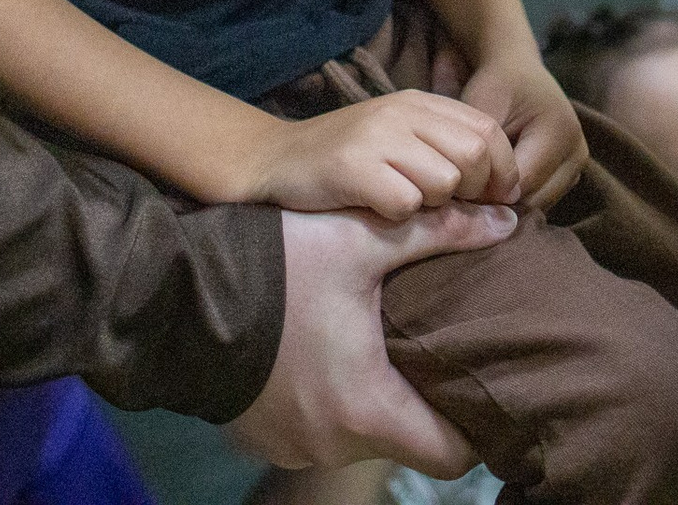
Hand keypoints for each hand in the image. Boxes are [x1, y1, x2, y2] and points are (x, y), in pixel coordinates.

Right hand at [226, 204, 517, 476]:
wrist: (170, 292)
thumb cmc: (273, 266)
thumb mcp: (360, 238)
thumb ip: (439, 232)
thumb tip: (506, 222)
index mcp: (367, 411)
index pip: (452, 455)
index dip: (473, 422)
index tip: (477, 382)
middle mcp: (331, 446)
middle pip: (405, 443)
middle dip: (423, 405)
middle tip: (434, 354)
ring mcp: (290, 448)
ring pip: (358, 438)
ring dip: (372, 402)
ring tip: (380, 348)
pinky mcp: (260, 439)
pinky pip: (314, 432)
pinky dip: (328, 403)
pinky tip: (327, 356)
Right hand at [245, 90, 521, 219]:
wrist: (273, 161)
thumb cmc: (347, 162)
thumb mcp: (399, 141)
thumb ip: (448, 154)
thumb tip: (510, 200)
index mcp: (417, 103)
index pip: (488, 130)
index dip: (501, 170)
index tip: (493, 199)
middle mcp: (400, 113)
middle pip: (473, 156)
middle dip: (472, 192)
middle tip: (446, 207)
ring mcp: (375, 138)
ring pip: (444, 183)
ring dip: (432, 205)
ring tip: (402, 203)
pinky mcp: (352, 168)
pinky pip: (405, 205)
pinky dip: (398, 217)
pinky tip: (375, 209)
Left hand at [461, 52, 587, 212]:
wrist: (518, 70)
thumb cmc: (497, 84)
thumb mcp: (483, 109)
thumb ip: (484, 152)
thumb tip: (482, 199)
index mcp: (561, 132)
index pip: (522, 183)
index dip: (486, 192)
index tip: (459, 187)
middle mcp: (577, 153)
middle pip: (533, 200)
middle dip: (498, 200)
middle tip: (466, 190)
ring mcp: (577, 166)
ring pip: (537, 205)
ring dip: (508, 202)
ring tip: (480, 184)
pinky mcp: (569, 175)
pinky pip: (541, 200)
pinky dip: (517, 198)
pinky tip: (495, 183)